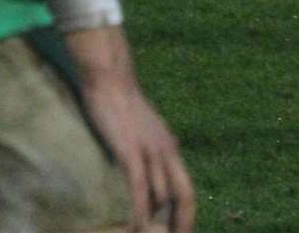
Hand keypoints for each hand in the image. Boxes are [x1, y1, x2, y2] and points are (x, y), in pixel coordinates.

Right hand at [67, 28, 194, 232]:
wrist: (111, 80)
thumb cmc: (121, 108)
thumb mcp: (142, 134)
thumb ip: (147, 156)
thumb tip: (144, 181)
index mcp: (170, 149)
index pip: (187, 188)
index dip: (187, 214)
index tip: (183, 232)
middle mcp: (167, 151)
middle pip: (184, 195)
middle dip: (183, 223)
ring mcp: (150, 151)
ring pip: (163, 195)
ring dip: (157, 224)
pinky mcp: (130, 151)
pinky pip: (139, 186)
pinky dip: (139, 210)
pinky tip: (136, 227)